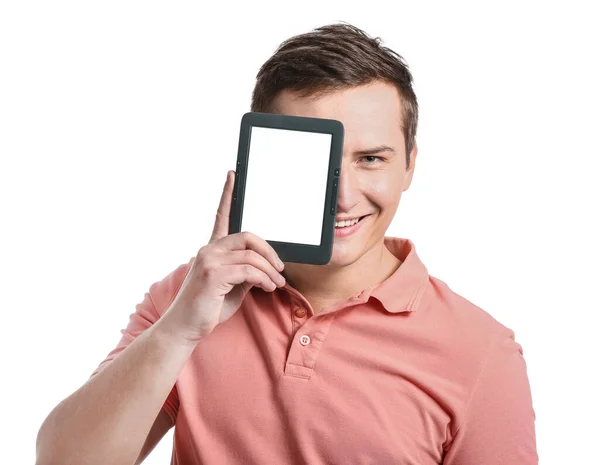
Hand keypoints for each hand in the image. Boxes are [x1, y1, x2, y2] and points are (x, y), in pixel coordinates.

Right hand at [160, 170, 285, 343]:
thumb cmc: (208, 308)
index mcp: (212, 249)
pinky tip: (268, 288)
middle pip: (248, 236)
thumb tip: (265, 265)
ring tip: (277, 284)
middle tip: (280, 268)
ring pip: (252, 255)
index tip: (233, 175)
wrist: (186, 328)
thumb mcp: (233, 286)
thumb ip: (246, 271)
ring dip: (270, 271)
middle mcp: (209, 249)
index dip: (227, 194)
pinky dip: (264, 279)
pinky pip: (250, 270)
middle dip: (269, 251)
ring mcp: (209, 260)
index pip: (221, 216)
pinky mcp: (213, 274)